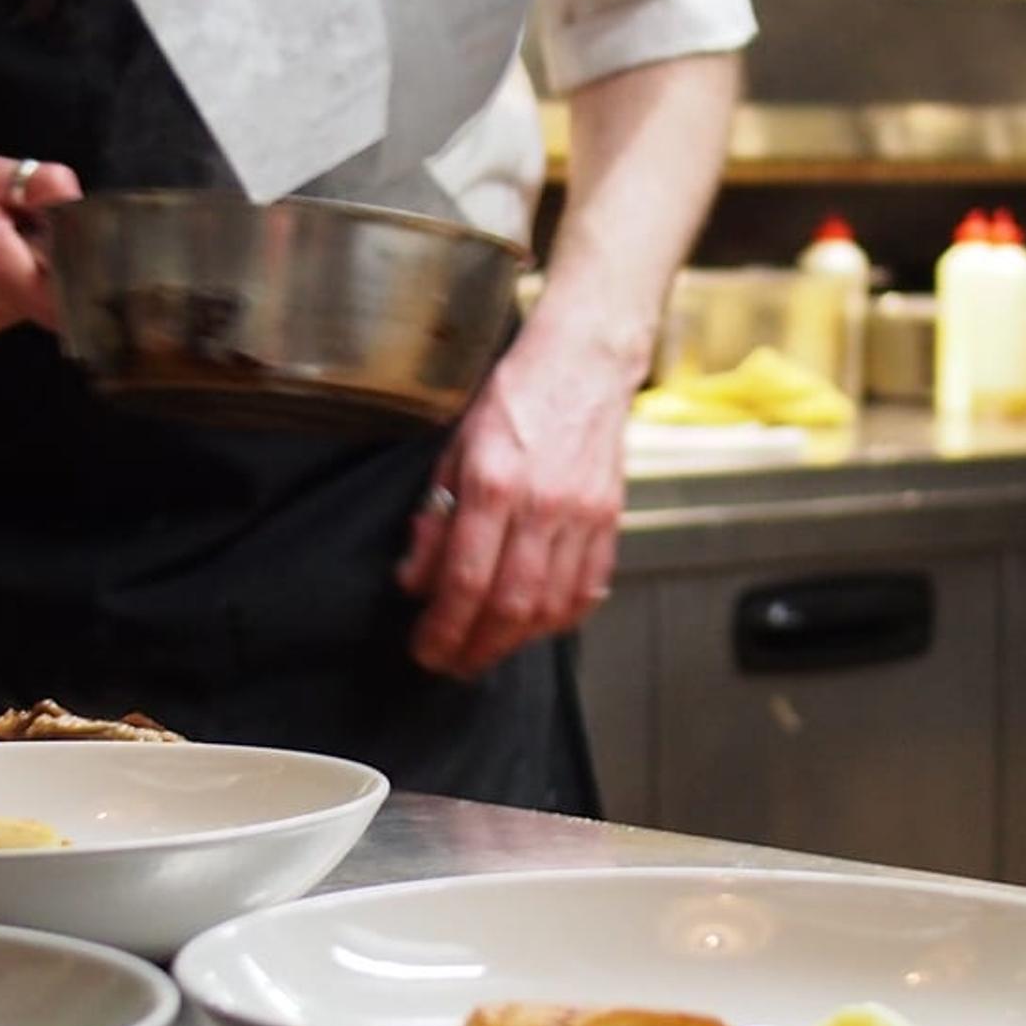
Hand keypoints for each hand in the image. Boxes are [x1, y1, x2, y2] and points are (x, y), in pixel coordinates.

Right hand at [0, 153, 76, 335]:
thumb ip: (40, 183)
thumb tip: (79, 198)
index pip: (71, 300)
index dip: (93, 279)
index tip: (100, 249)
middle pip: (58, 297)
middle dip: (62, 261)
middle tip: (42, 222)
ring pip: (35, 300)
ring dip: (35, 268)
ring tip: (7, 232)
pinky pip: (11, 302)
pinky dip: (12, 277)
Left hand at [393, 313, 642, 678]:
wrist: (584, 361)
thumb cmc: (515, 396)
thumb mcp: (453, 448)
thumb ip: (434, 518)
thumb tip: (415, 581)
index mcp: (493, 483)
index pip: (464, 580)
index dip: (442, 628)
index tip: (425, 648)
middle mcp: (542, 505)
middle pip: (509, 606)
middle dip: (476, 648)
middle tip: (451, 664)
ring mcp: (582, 515)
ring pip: (551, 607)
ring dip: (516, 641)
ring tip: (488, 649)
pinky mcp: (610, 518)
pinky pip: (589, 588)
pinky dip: (562, 618)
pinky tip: (538, 624)